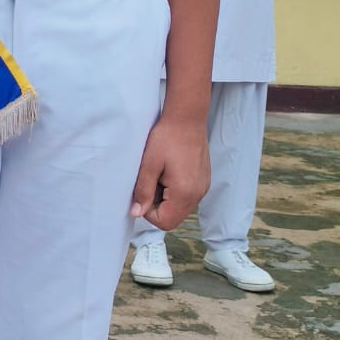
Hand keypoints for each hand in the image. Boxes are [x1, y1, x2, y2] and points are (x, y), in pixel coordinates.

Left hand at [130, 112, 209, 229]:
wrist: (187, 118)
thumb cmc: (166, 138)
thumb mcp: (149, 164)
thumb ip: (143, 191)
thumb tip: (136, 213)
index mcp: (185, 193)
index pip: (165, 222)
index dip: (148, 212)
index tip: (143, 191)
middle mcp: (198, 194)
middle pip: (174, 217)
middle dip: (157, 206)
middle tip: (150, 181)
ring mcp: (203, 187)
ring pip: (180, 207)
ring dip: (166, 198)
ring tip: (159, 175)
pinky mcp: (203, 180)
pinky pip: (187, 196)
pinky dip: (175, 191)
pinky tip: (169, 172)